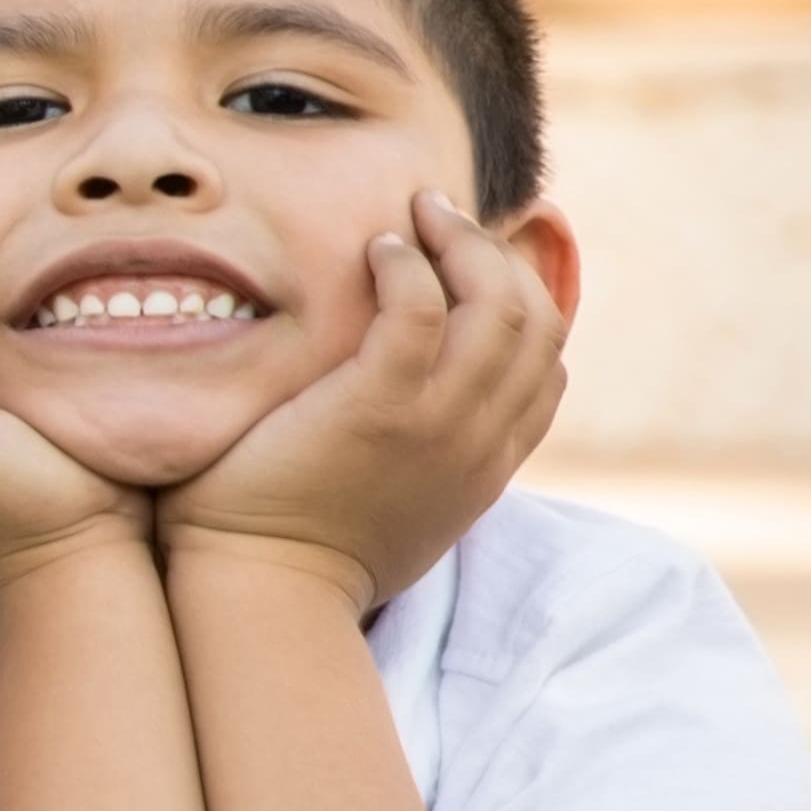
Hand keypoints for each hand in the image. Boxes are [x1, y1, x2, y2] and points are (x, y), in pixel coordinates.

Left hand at [159, 191, 563, 617]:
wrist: (264, 595)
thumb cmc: (302, 553)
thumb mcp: (394, 509)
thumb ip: (419, 460)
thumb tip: (404, 427)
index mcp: (486, 465)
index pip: (546, 370)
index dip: (526, 304)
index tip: (479, 265)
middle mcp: (478, 441)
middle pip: (536, 323)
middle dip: (497, 255)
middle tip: (444, 216)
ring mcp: (437, 424)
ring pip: (495, 307)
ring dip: (460, 245)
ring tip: (417, 214)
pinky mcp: (378, 409)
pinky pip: (420, 311)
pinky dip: (408, 267)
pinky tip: (377, 249)